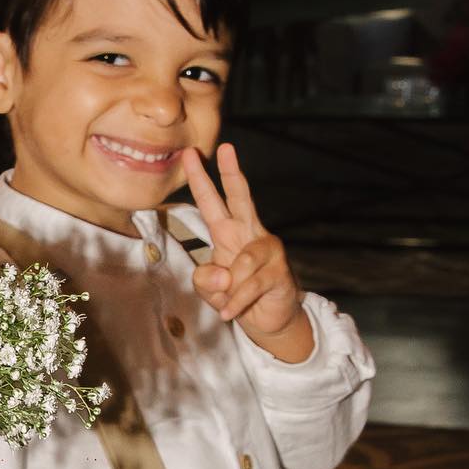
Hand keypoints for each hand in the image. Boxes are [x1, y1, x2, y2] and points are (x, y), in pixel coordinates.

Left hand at [182, 143, 313, 361]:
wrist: (267, 320)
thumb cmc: (236, 296)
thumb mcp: (210, 289)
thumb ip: (204, 280)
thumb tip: (223, 276)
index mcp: (228, 232)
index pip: (212, 202)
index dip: (201, 179)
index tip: (189, 153)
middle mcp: (250, 233)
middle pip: (242, 198)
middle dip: (232, 173)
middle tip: (226, 148)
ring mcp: (267, 250)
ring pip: (241, 263)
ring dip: (229, 290)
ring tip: (226, 304)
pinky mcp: (279, 272)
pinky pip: (250, 287)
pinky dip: (236, 303)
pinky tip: (230, 313)